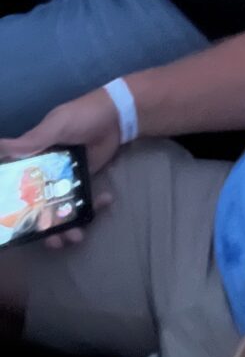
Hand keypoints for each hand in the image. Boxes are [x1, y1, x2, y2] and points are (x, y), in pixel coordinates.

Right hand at [0, 88, 119, 247]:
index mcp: (32, 158)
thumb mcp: (56, 125)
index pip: (16, 188)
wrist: (116, 115)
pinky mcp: (85, 180)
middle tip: (53, 241)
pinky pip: (84, 200)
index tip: (15, 227)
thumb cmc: (81, 116)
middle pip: (37, 205)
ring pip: (60, 208)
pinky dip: (93, 206)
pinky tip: (106, 200)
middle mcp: (44, 172)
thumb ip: (32, 140)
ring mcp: (65, 179)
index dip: (15, 209)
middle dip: (43, 227)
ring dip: (66, 225)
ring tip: (76, 237)